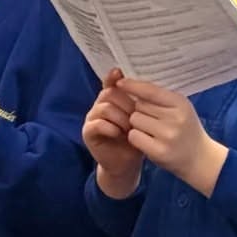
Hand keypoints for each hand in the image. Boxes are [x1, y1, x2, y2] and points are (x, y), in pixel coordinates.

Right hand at [85, 70, 143, 197]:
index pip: (111, 82)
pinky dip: (109, 127)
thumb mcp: (141, 120)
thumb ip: (140, 103)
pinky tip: (119, 134)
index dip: (113, 77)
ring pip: (104, 108)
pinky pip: (97, 124)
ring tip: (129, 128)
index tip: (120, 72)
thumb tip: (147, 85)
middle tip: (136, 116)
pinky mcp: (88, 133)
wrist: (127, 164)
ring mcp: (92, 119)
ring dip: (120, 117)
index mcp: (112, 100)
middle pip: (109, 93)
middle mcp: (99, 106)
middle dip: (125, 103)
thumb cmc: (136, 140)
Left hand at [117, 78, 226, 196]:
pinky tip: (146, 140)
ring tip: (150, 131)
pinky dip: (135, 137)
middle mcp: (175, 118)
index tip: (120, 82)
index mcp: (181, 103)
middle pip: (139, 106)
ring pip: (134, 120)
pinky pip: (134, 136)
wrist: (201, 159)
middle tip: (151, 120)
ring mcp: (167, 135)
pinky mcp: (159, 151)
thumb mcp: (181, 109)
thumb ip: (161, 98)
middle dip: (139, 111)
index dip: (133, 85)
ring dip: (136, 125)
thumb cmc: (186, 130)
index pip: (150, 90)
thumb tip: (133, 84)